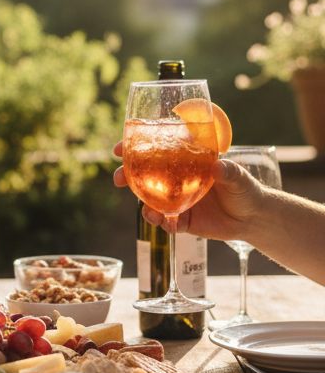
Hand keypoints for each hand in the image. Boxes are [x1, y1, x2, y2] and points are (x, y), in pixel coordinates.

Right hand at [112, 140, 264, 240]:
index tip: (120, 149)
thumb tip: (218, 167)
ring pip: (150, 200)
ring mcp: (176, 200)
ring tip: (147, 212)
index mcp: (185, 162)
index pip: (156, 151)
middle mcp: (176, 180)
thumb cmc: (246, 190)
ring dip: (143, 205)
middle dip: (126, 176)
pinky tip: (165, 224)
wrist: (253, 219)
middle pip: (144, 175)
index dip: (135, 147)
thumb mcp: (240, 177)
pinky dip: (162, 223)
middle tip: (118, 179)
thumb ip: (230, 171)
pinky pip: (165, 221)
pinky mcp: (182, 220)